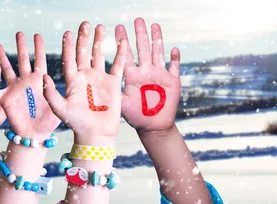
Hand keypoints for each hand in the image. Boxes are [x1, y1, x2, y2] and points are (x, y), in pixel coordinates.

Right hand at [0, 33, 59, 137]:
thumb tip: (44, 77)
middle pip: (23, 60)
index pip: (40, 60)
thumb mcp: (56, 105)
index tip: (37, 35)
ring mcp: (14, 89)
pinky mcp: (5, 100)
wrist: (35, 135)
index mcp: (40, 82)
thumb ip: (52, 92)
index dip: (39, 48)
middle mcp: (26, 82)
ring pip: (6, 69)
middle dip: (21, 46)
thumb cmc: (48, 122)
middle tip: (19, 33)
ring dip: (1, 58)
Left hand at [43, 22, 127, 144]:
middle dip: (84, 38)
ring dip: (99, 41)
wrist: (95, 134)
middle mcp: (85, 76)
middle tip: (84, 23)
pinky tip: (121, 41)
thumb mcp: (60, 109)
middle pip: (83, 53)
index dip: (68, 46)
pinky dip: (120, 54)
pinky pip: (117, 65)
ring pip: (99, 55)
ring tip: (99, 27)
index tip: (68, 33)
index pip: (69, 59)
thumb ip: (51, 94)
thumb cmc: (76, 124)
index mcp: (72, 80)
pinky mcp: (112, 83)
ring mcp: (99, 78)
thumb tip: (44, 76)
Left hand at [116, 18, 181, 135]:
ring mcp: (159, 75)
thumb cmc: (135, 117)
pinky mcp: (172, 81)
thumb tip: (102, 85)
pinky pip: (174, 67)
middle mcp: (145, 72)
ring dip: (157, 40)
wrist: (153, 127)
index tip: (118, 27)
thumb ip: (113, 93)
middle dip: (140, 34)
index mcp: (131, 76)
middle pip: (142, 49)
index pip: (126, 55)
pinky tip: (173, 49)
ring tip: (154, 25)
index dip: (122, 42)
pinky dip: (175, 59)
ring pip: (158, 53)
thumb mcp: (121, 105)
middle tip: (138, 19)